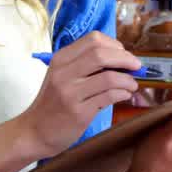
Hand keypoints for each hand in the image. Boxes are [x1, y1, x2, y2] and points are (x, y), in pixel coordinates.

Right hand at [18, 32, 140, 159]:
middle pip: (102, 54)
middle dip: (126, 58)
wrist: (34, 132)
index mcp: (61, 59)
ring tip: (132, 85)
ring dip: (128, 80)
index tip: (123, 55)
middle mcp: (64, 72)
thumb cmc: (52, 104)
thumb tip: (122, 61)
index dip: (114, 45)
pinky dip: (123, 93)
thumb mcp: (62, 77)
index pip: (93, 39)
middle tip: (136, 67)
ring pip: (109, 77)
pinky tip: (124, 95)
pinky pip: (109, 96)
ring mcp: (70, 92)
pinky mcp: (78, 112)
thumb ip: (85, 66)